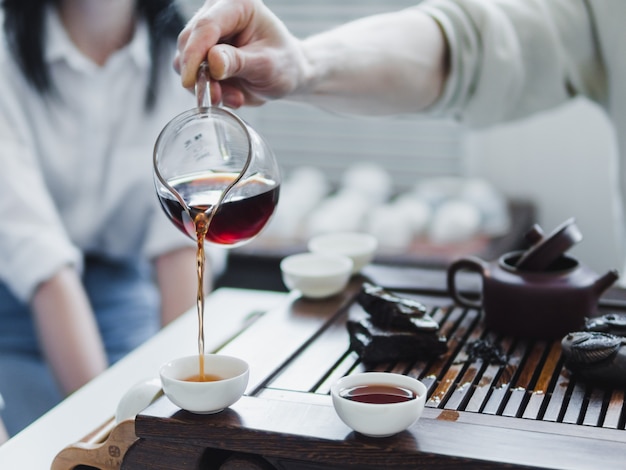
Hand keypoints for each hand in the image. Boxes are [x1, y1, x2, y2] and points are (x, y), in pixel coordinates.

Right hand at [174, 0, 306, 107]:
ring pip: (184, 59)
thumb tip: (211, 61)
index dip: (195, 54)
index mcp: (238, 5)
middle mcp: (218, 13)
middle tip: (220, 96)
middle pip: (189, 41)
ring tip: (234, 96)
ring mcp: (207, 33)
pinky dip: (207, 90)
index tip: (190, 81)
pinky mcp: (201, 53)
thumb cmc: (283, 64)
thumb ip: (239, 62)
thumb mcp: (267, 66)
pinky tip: (230, 95)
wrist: (286, 74)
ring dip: (204, 85)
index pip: (207, 26)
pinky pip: (191, 73)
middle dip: (199, 74)